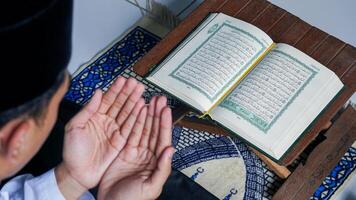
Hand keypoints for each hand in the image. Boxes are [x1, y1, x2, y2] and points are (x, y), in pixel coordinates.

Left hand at [56, 77, 145, 198]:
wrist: (77, 174)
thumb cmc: (72, 151)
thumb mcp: (74, 128)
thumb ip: (86, 110)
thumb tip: (97, 92)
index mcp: (94, 116)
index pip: (107, 99)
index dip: (116, 89)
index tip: (123, 80)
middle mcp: (107, 122)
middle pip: (120, 104)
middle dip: (128, 93)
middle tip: (136, 83)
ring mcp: (115, 131)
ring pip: (127, 114)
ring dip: (135, 102)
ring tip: (142, 92)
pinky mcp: (121, 142)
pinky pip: (131, 128)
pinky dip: (137, 118)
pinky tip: (143, 108)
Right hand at [98, 96, 174, 199]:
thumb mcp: (151, 187)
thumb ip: (163, 168)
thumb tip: (171, 149)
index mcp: (157, 162)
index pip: (163, 138)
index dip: (164, 123)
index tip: (165, 109)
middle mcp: (149, 155)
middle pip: (154, 130)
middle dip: (157, 114)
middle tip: (158, 99)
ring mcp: (137, 153)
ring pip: (143, 129)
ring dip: (147, 115)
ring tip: (149, 100)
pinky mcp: (124, 152)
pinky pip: (130, 134)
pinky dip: (134, 122)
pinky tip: (136, 112)